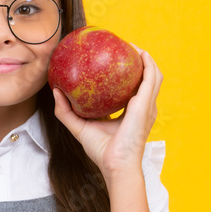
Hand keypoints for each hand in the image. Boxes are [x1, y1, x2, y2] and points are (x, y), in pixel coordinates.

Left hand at [51, 44, 162, 180]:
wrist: (116, 165)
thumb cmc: (102, 151)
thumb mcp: (80, 127)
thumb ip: (66, 111)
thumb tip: (56, 91)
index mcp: (132, 113)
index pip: (133, 90)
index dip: (127, 75)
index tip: (114, 62)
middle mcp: (143, 108)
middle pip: (147, 79)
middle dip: (139, 62)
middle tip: (123, 49)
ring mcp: (148, 105)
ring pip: (154, 75)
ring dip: (147, 58)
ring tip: (132, 46)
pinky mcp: (146, 103)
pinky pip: (151, 77)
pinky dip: (148, 63)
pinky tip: (138, 52)